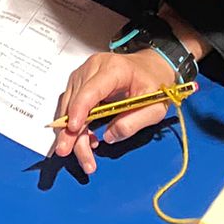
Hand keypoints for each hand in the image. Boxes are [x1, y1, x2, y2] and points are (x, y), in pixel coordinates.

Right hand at [50, 48, 179, 175]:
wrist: (151, 67)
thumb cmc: (153, 83)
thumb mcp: (155, 108)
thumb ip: (134, 123)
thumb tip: (109, 136)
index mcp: (114, 69)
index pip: (91, 90)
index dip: (79, 109)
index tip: (74, 129)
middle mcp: (94, 68)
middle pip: (75, 101)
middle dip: (71, 132)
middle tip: (72, 154)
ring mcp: (84, 74)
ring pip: (68, 106)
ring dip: (71, 133)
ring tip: (86, 156)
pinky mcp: (80, 82)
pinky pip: (70, 105)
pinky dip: (74, 124)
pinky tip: (86, 139)